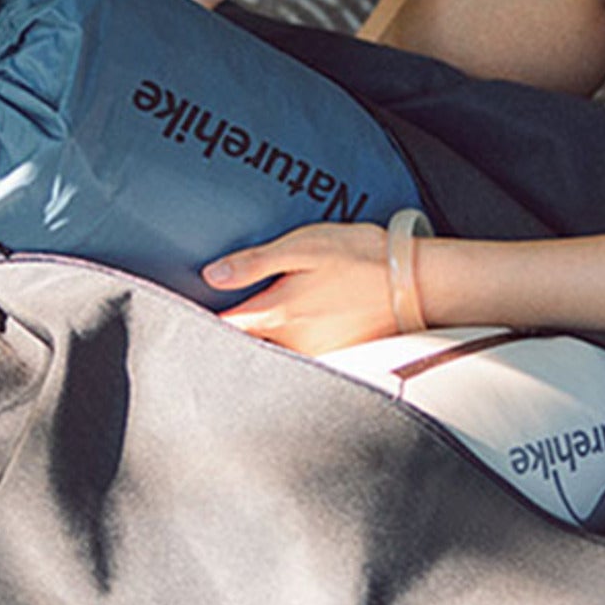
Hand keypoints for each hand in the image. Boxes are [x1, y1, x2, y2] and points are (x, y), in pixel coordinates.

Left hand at [202, 223, 398, 355]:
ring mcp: (315, 356)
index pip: (223, 328)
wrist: (419, 283)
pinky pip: (298, 358)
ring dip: (258, 342)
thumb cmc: (362, 258)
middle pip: (244, 347)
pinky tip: (291, 329)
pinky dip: (286, 347)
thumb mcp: (304, 246)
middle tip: (212, 317)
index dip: (199, 319)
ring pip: (271, 354)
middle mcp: (292, 345)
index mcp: (278, 315)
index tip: (186, 308)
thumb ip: (255, 263)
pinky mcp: (335, 358)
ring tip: (249, 322)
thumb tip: (211, 276)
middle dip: (228, 336)